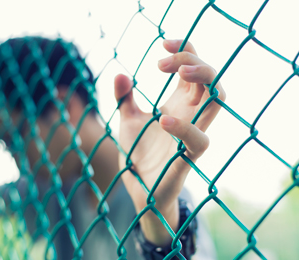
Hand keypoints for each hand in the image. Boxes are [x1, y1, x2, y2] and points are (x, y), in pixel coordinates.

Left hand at [114, 39, 224, 245]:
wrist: (138, 187)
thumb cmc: (138, 154)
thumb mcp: (127, 120)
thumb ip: (124, 98)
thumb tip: (120, 73)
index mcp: (179, 103)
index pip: (194, 68)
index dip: (186, 49)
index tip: (163, 44)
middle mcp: (190, 115)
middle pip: (212, 78)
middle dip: (193, 60)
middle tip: (163, 63)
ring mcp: (192, 134)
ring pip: (218, 101)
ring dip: (204, 79)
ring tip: (178, 72)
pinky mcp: (188, 158)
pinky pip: (199, 140)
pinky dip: (184, 126)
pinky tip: (162, 119)